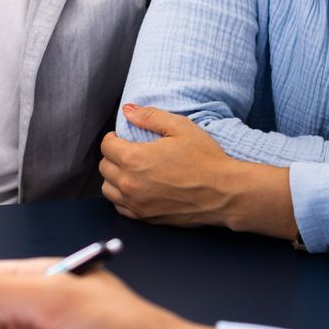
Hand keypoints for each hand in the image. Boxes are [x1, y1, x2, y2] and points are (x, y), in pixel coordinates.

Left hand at [99, 104, 296, 239]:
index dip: (113, 138)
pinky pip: (120, 207)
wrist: (224, 192)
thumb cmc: (205, 159)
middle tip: (128, 151)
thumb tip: (128, 110)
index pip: (107, 146)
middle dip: (113, 156)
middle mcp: (130, 183)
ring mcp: (137, 203)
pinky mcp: (146, 217)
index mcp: (134, 158)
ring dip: (114, 177)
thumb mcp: (181, 127)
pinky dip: (122, 197)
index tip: (122, 137)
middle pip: (104, 167)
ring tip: (130, 170)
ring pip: (108, 189)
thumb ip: (150, 116)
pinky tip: (137, 188)